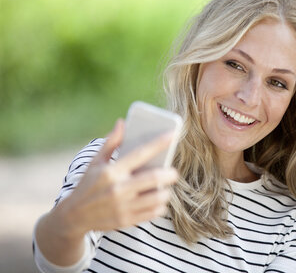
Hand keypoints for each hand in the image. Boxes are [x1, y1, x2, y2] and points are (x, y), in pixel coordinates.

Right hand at [56, 119, 178, 238]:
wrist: (73, 216)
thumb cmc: (88, 185)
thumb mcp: (95, 162)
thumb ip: (111, 142)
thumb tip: (122, 123)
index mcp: (112, 171)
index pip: (140, 153)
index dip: (159, 143)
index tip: (172, 135)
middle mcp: (118, 188)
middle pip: (155, 177)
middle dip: (170, 174)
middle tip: (173, 172)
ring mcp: (123, 206)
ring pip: (158, 197)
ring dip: (166, 191)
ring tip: (165, 188)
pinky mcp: (127, 220)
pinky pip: (153, 212)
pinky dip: (160, 206)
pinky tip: (158, 201)